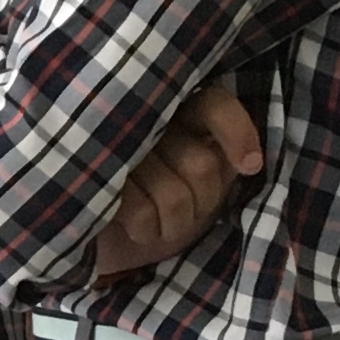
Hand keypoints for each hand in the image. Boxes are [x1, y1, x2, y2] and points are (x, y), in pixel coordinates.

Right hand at [92, 82, 263, 280]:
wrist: (99, 234)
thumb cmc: (154, 199)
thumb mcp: (195, 174)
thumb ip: (216, 155)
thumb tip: (247, 162)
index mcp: (171, 108)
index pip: (213, 105)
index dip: (237, 133)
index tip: (249, 166)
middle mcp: (141, 118)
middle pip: (202, 164)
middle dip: (203, 201)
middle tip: (186, 211)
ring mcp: (110, 147)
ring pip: (175, 195)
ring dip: (176, 223)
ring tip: (161, 224)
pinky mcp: (90, 179)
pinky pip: (141, 212)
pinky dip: (147, 230)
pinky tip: (135, 227)